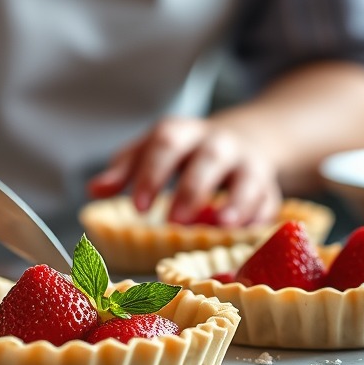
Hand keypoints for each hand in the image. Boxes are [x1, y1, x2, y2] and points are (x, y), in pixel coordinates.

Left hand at [87, 116, 281, 226]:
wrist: (241, 138)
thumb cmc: (183, 152)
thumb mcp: (150, 151)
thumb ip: (124, 169)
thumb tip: (93, 188)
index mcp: (182, 133)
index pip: (166, 145)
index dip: (152, 174)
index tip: (138, 206)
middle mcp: (217, 143)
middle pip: (208, 159)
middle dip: (192, 189)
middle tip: (173, 220)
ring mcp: (247, 162)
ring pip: (247, 177)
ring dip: (235, 201)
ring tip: (220, 224)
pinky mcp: (268, 185)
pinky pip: (269, 200)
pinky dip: (259, 216)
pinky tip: (246, 231)